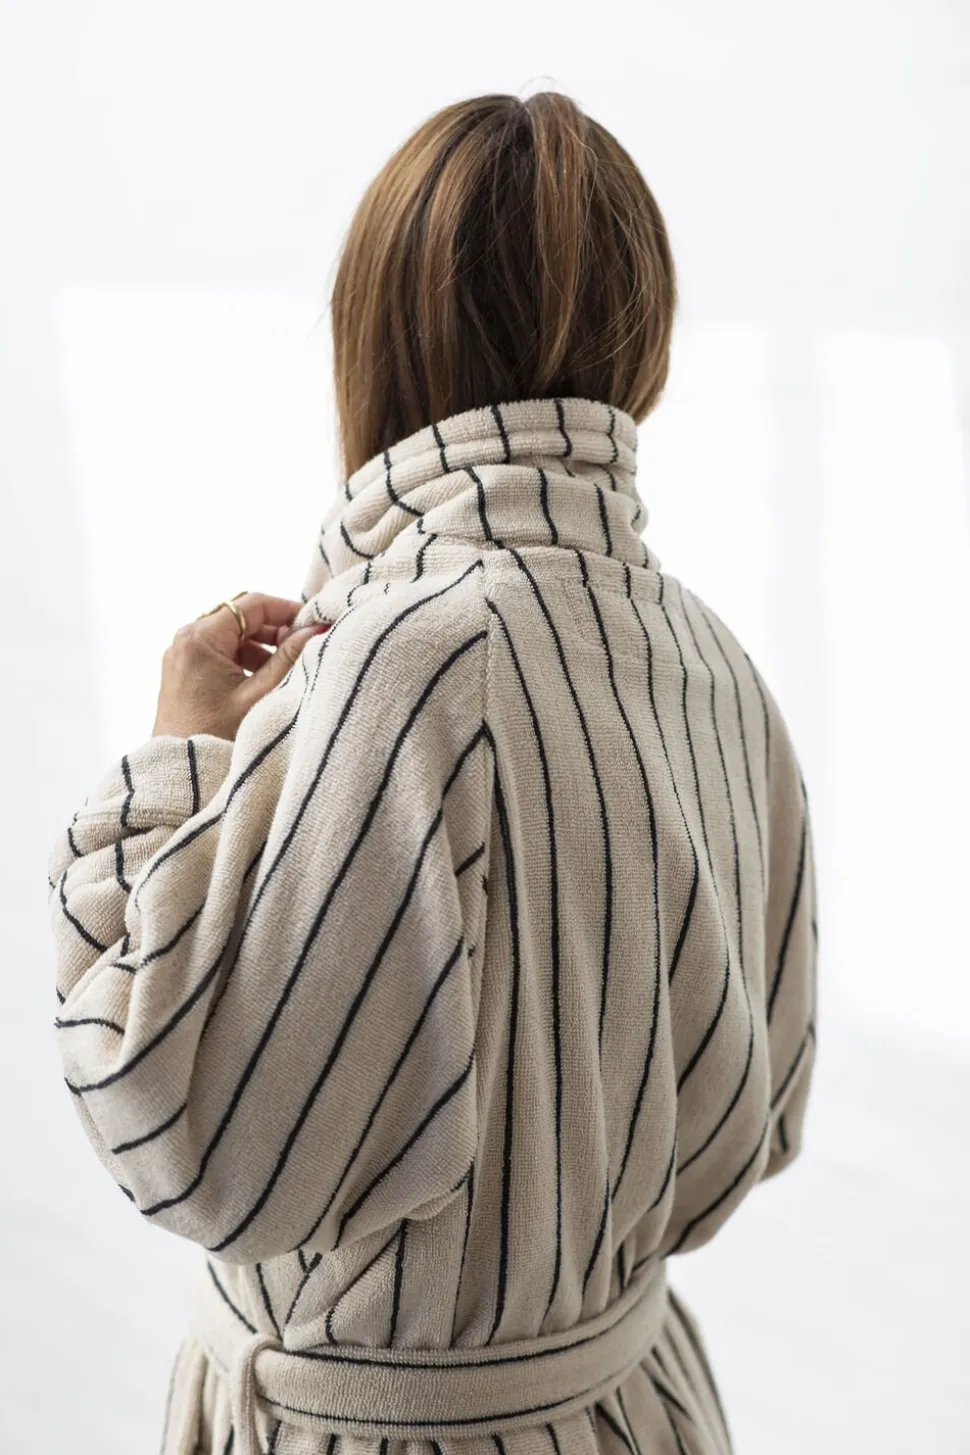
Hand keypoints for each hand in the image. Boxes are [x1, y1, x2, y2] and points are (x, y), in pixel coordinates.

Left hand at [151, 592, 329, 740]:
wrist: (181, 774)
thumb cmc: (215, 737)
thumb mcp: (259, 696)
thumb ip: (289, 658)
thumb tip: (317, 629)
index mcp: (200, 639)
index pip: (252, 604)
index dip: (287, 610)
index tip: (313, 624)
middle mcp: (186, 640)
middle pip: (240, 616)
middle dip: (275, 629)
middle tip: (304, 647)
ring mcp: (182, 656)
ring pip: (231, 634)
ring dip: (261, 645)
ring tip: (287, 668)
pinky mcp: (184, 672)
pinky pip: (219, 652)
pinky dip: (244, 659)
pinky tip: (264, 680)